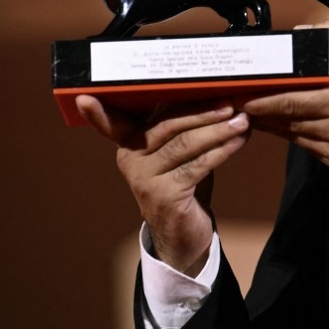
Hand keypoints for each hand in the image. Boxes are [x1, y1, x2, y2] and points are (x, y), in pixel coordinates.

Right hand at [76, 95, 250, 275]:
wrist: (184, 233)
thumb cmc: (184, 184)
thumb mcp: (178, 152)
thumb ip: (182, 127)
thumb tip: (215, 95)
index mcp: (129, 143)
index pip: (116, 121)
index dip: (99, 111)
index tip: (86, 97)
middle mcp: (130, 159)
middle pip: (168, 124)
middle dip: (203, 111)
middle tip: (231, 101)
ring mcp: (144, 178)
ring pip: (185, 143)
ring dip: (218, 130)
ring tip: (243, 120)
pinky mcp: (164, 195)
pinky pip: (198, 164)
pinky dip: (223, 150)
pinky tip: (240, 141)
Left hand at [236, 18, 328, 171]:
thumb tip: (303, 33)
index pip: (291, 102)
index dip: (262, 100)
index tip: (241, 94)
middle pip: (286, 122)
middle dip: (260, 111)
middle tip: (238, 101)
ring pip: (293, 137)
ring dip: (274, 124)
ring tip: (256, 110)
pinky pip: (307, 147)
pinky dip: (295, 134)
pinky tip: (285, 122)